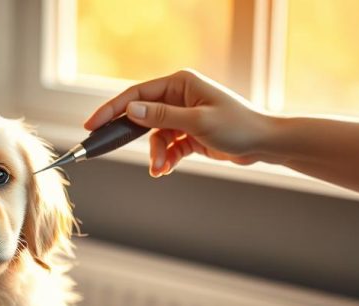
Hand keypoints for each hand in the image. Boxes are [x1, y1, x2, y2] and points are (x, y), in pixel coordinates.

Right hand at [84, 69, 272, 175]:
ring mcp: (184, 115)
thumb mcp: (198, 121)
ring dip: (155, 154)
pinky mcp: (189, 134)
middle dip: (130, 135)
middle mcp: (179, 96)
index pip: (138, 94)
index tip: (93, 124)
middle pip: (142, 114)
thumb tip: (132, 110)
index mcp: (180, 83)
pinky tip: (165, 169)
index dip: (113, 109)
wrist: (264, 144)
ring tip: (160, 169)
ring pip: (154, 136)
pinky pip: (167, 146)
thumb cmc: (238, 126)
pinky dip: (165, 159)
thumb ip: (162, 116)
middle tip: (105, 146)